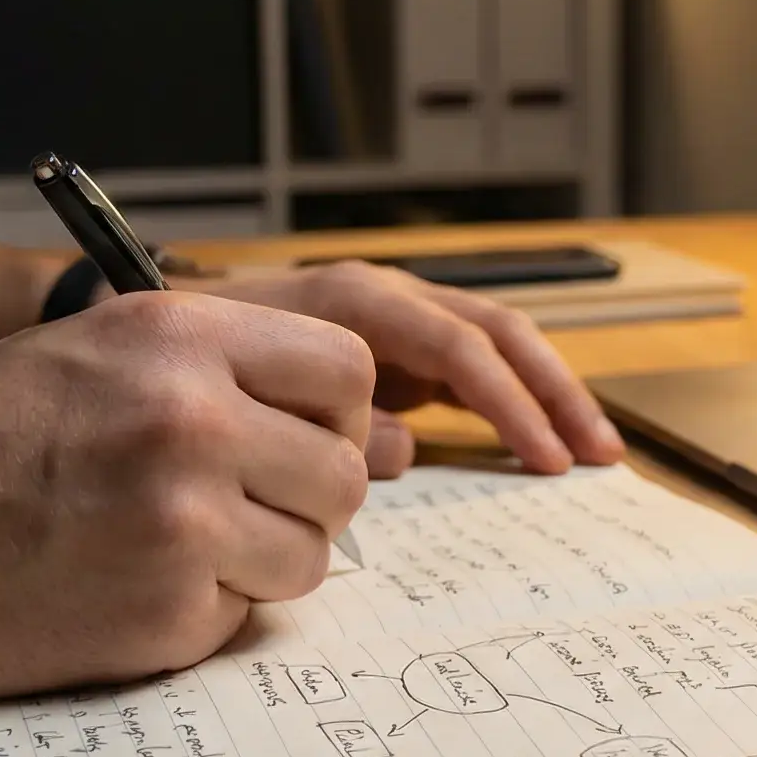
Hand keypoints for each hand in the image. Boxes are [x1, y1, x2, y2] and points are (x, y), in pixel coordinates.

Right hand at [0, 291, 374, 701]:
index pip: (345, 368)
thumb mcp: (79, 356)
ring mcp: (185, 521)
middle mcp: (193, 417)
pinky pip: (243, 618)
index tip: (293, 438)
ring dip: (259, 562)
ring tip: (165, 550)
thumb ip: (202, 368)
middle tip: (233, 509)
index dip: (330, 412)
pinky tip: (118, 593)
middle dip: (302, 496)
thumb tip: (322, 416)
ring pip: (311, 553)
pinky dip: (198, 616)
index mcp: (175, 334)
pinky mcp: (167, 614)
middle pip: (344, 469)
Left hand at [202, 261, 623, 477]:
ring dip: (550, 392)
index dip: (508, 403)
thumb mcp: (256, 390)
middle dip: (554, 392)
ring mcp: (397, 316)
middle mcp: (389, 296)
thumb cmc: (202, 362)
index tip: (544, 459)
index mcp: (359, 300)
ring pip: (497, 342)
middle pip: (498, 333)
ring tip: (596, 448)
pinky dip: (513, 398)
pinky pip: (471, 364)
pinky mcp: (396, 343)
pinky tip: (543, 440)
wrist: (157, 331)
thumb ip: (332, 420)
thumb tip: (404, 451)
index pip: (460, 347)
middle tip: (598, 453)